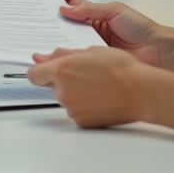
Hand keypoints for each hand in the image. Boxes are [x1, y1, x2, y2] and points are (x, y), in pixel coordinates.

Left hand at [27, 47, 173, 129]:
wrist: (140, 91)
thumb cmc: (121, 69)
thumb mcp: (91, 51)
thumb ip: (63, 54)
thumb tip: (43, 57)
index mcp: (61, 70)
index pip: (34, 74)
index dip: (40, 71)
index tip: (46, 70)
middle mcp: (62, 90)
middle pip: (51, 86)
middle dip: (62, 80)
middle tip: (83, 74)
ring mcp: (71, 108)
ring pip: (64, 98)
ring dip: (74, 92)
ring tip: (96, 85)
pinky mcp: (81, 121)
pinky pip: (76, 111)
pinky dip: (83, 105)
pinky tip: (99, 98)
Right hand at [54, 0, 173, 74]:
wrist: (157, 51)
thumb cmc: (141, 28)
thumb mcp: (114, 10)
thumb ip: (89, 9)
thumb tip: (65, 7)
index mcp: (94, 13)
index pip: (71, 2)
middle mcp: (89, 28)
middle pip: (64, 21)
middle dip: (53, 17)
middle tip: (44, 15)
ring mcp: (89, 45)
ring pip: (66, 39)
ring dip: (57, 36)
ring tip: (49, 32)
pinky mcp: (91, 61)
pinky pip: (75, 56)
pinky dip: (67, 54)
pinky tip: (61, 51)